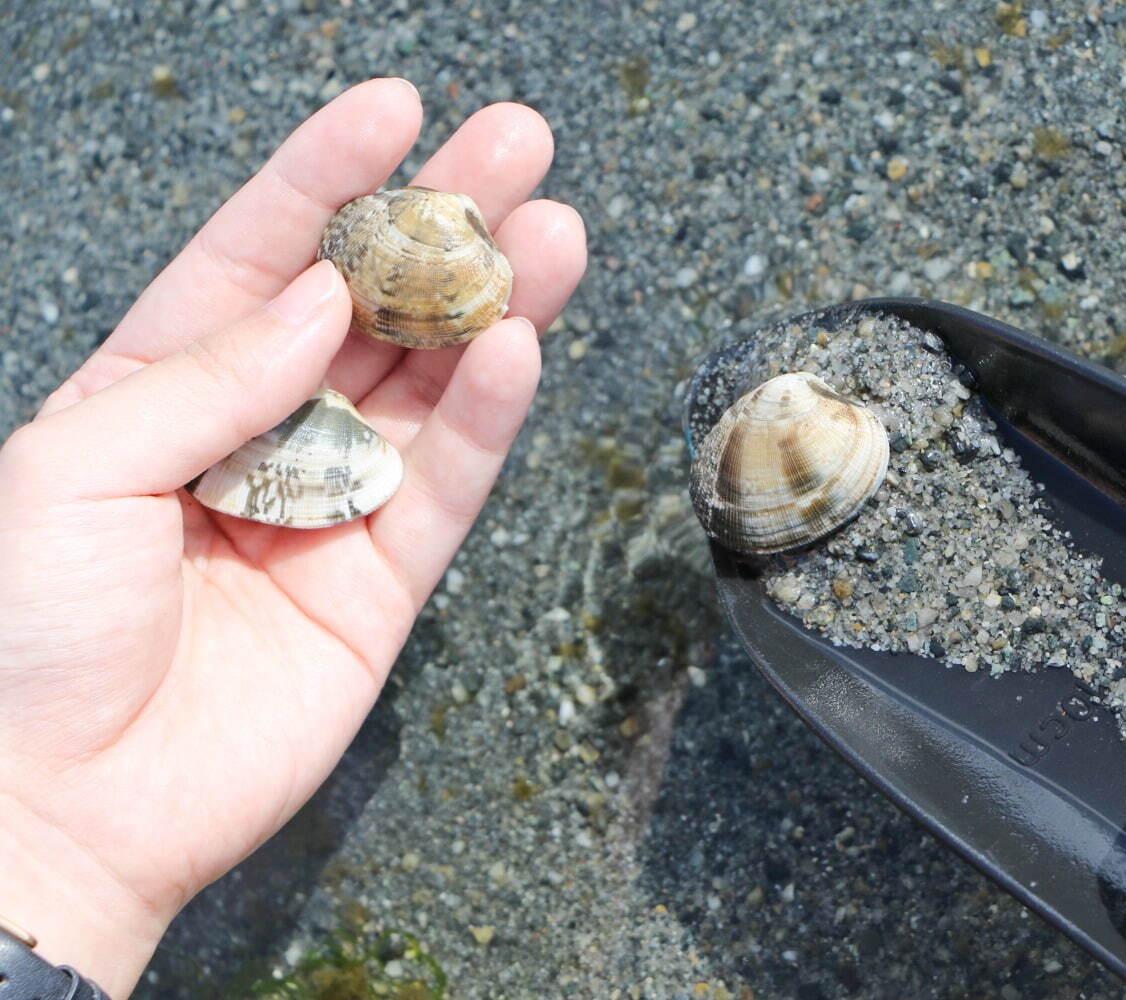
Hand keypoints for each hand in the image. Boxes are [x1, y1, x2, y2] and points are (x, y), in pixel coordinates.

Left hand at [0, 78, 584, 995]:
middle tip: (516, 146)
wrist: (62, 807)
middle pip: (367, 308)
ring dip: (491, 306)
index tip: (393, 109)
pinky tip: (520, 347)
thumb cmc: (26, 634)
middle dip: (440, 222)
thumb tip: (320, 300)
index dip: (325, 179)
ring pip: (426, 385)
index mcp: (161, 390)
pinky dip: (485, 419)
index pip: (258, 260)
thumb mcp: (78, 466)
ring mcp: (328, 504)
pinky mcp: (383, 580)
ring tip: (553, 233)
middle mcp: (257, 434)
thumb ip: (210, 376)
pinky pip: (445, 485)